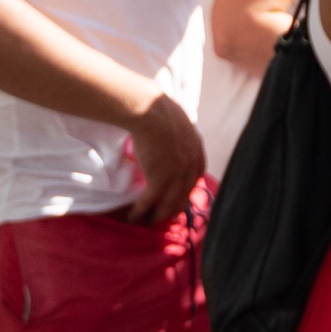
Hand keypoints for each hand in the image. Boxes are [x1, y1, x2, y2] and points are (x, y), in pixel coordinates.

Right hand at [121, 85, 210, 217]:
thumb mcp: (178, 122)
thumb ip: (179, 134)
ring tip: (148, 222)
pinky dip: (140, 212)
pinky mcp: (159, 179)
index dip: (187, 188)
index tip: (179, 195)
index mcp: (197, 151)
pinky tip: (133, 218)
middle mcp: (191, 165)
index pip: (196, 176)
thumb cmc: (159, 110)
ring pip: (169, 203)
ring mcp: (177, 174)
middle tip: (163, 216)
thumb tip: (169, 134)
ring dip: (158, 215)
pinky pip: (149, 202)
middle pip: (184, 194)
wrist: (150, 112)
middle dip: (174, 207)